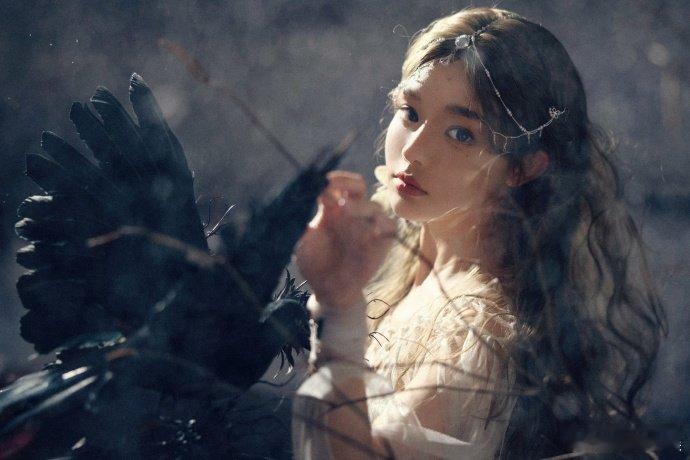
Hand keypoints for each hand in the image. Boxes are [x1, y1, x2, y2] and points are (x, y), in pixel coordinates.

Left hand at [294, 170, 396, 311]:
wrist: (329, 291)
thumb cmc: (314, 264)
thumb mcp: (304, 242)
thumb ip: (305, 222)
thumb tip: (306, 199)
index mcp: (332, 209)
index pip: (337, 184)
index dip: (332, 179)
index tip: (322, 181)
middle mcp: (352, 214)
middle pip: (359, 187)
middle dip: (348, 184)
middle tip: (334, 188)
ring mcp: (368, 227)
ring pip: (374, 206)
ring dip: (360, 206)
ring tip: (344, 210)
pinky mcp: (381, 243)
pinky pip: (390, 227)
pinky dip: (383, 225)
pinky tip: (371, 229)